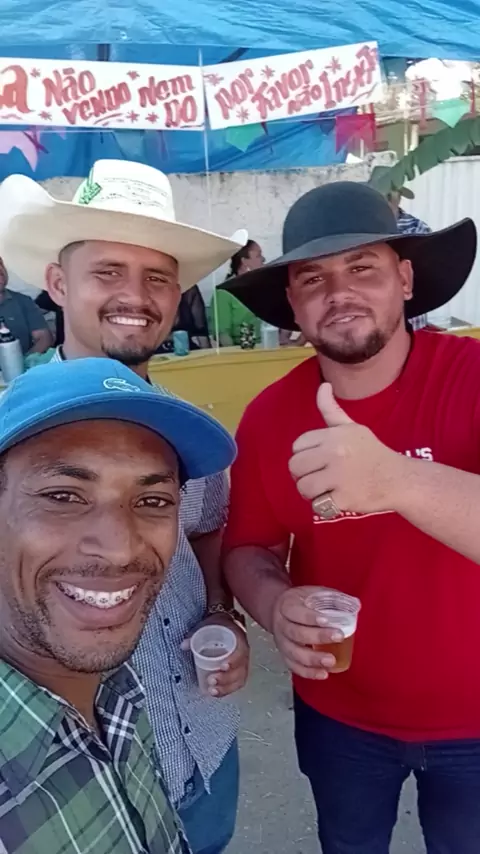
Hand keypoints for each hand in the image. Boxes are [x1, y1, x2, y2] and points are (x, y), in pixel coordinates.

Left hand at [182, 614, 249, 697]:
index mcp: (238, 639)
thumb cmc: (218, 627)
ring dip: (226, 687)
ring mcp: (242, 664)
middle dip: (226, 678)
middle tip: (212, 680)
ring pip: (239, 679)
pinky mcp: (238, 672)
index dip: (234, 660)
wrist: (226, 627)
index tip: (223, 666)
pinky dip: (226, 690)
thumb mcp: (207, 626)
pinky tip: (215, 693)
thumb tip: (184, 644)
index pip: (241, 651)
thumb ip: (196, 635)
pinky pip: (236, 684)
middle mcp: (243, 653)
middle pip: (240, 669)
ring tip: (212, 690)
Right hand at [272, 586, 342, 679]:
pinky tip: (323, 674)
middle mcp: (281, 625)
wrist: (279, 611)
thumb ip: (331, 598)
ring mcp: (281, 642)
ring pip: (293, 653)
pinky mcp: (285, 656)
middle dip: (317, 636)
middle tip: (338, 637)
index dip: (309, 617)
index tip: (326, 620)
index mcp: (286, 605)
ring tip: (331, 661)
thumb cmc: (301, 603)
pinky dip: (308, 672)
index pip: (295, 612)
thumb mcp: (313, 593)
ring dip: (312, 659)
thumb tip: (355, 604)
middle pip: (295, 633)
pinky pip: (293, 666)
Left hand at [289, 383, 403, 515]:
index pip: (298, 445)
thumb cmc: (371, 452)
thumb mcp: (352, 427)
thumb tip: (323, 386)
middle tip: (319, 477)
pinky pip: (317, 505)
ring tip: (326, 489)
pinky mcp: (343, 499)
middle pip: (295, 466)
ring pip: (303, 487)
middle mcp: (334, 454)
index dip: (304, 455)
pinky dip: (324, 506)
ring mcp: (339, 477)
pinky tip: (336, 499)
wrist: (398, 479)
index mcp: (334, 436)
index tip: (318, 460)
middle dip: (303, 474)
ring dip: (311, 492)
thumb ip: (331, 410)